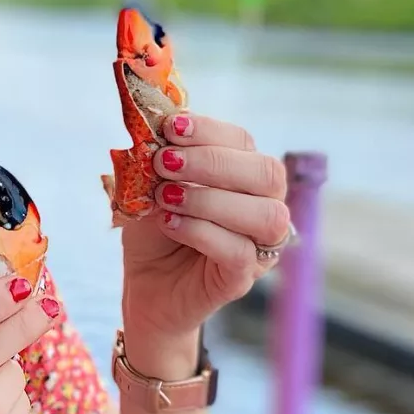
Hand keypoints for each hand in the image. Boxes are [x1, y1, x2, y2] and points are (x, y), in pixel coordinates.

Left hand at [119, 112, 288, 374]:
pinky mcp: (243, 277)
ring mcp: (259, 245)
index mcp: (244, 175)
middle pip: (267, 172)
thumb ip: (156, 159)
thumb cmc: (154, 232)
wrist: (146, 286)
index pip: (243, 141)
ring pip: (263, 214)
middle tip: (164, 164)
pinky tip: (169, 223)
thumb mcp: (148, 187)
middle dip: (211, 162)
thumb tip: (153, 127)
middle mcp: (263, 206)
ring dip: (209, 198)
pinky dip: (201, 231)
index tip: (170, 127)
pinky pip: (239, 251)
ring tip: (165, 197)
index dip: (208, 130)